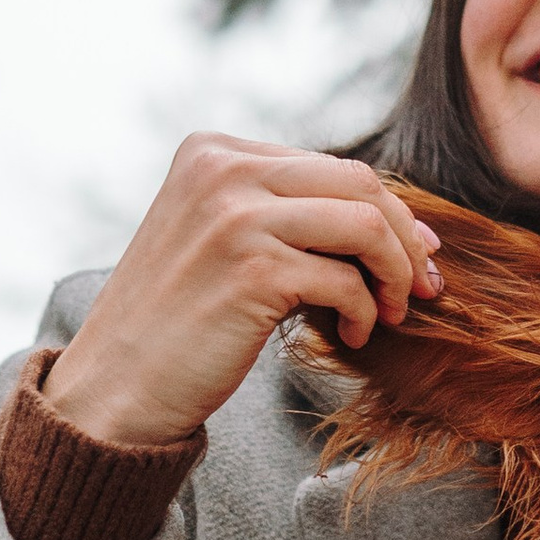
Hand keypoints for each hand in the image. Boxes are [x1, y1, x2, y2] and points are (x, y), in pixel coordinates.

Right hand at [42, 136, 442, 449]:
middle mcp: (221, 170)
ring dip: (395, 274)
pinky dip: (365, 311)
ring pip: (365, 225)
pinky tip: (354, 336)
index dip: (387, 210)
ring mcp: (234, 216)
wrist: (114, 388)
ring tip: (391, 313)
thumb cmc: (177, 322)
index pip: (331, 166)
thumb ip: (281, 210)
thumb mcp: (218, 237)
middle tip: (425, 286)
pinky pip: (347, 280)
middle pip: (358, 184)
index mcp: (212, 151)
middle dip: (405, 238)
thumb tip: (389, 214)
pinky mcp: (252, 270)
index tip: (416, 252)